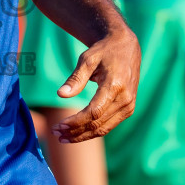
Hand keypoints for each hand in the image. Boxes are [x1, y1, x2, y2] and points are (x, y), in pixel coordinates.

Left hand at [53, 28, 139, 142]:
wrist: (126, 47)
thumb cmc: (104, 51)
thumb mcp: (87, 59)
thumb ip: (75, 79)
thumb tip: (60, 95)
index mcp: (115, 86)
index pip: (93, 112)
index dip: (75, 122)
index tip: (58, 126)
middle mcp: (125, 99)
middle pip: (97, 124)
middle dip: (75, 132)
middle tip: (55, 133)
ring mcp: (129, 106)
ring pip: (103, 129)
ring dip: (82, 136)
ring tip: (63, 137)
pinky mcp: (128, 109)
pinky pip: (109, 125)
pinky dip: (92, 131)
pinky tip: (77, 133)